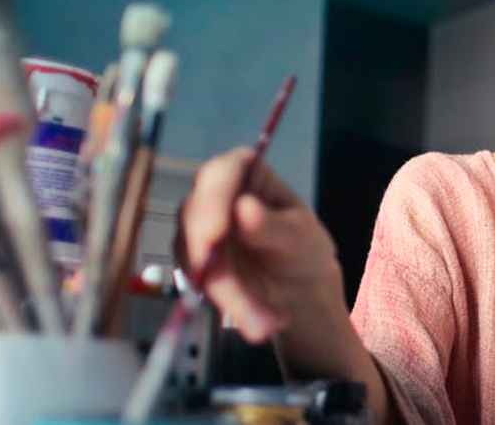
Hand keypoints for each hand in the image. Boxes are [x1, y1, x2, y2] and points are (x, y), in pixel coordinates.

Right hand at [175, 147, 343, 342]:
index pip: (219, 173)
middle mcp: (214, 194)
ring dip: (226, 293)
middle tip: (232, 294)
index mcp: (245, 172)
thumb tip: (244, 209)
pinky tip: (255, 322)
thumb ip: (272, 225)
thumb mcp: (299, 236)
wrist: (297, 288)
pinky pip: (195, 281)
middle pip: (194, 215)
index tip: (215, 234)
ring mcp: (198, 227)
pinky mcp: (192, 260)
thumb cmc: (303, 248)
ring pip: (192, 255)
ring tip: (262, 323)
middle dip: (213, 259)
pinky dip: (225, 305)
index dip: (211, 201)